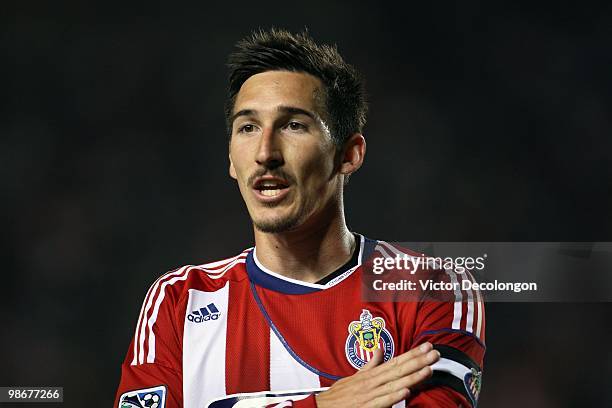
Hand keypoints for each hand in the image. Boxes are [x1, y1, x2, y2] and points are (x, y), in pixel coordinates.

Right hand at [315, 342, 439, 407]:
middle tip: (434, 353)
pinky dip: (394, 396)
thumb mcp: (355, 375)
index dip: (412, 354)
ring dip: (411, 377)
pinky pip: (382, 401)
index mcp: (371, 374)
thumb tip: (379, 350)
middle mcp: (372, 381)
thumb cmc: (339, 394)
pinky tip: (406, 391)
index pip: (396, 361)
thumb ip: (370, 364)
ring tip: (427, 370)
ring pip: (394, 383)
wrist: (322, 406)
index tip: (427, 347)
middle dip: (418, 361)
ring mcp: (370, 394)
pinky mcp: (366, 406)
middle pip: (399, 369)